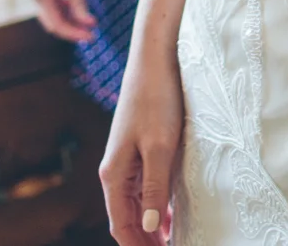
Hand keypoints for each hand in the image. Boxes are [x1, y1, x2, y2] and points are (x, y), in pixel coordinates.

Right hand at [25, 0, 95, 42]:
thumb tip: (85, 20)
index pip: (57, 25)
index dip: (74, 33)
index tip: (91, 37)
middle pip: (53, 20)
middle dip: (72, 27)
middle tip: (91, 31)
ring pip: (52, 10)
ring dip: (69, 16)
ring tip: (88, 18)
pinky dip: (64, 4)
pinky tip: (77, 2)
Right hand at [100, 45, 185, 245]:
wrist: (155, 60)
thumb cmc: (157, 100)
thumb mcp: (160, 147)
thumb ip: (155, 189)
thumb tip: (150, 229)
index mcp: (113, 174)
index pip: (122, 225)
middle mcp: (115, 171)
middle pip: (127, 219)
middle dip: (144, 241)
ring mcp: (127, 161)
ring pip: (137, 205)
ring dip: (151, 227)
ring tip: (174, 242)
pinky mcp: (140, 150)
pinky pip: (145, 188)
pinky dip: (157, 206)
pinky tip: (173, 216)